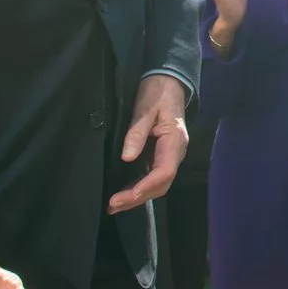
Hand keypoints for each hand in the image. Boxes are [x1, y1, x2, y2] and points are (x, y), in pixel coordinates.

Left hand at [109, 73, 187, 213]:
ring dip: (137, 197)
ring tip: (113, 205)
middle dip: (137, 198)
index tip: (125, 196)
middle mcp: (175, 153)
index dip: (145, 187)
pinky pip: (151, 177)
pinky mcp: (160, 156)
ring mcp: (169, 156)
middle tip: (112, 205)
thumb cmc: (157, 93)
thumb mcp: (144, 108)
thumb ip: (136, 132)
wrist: (168, 83)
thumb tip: (126, 157)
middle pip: (161, 184)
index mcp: (174, 141)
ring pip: (157, 185)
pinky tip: (122, 194)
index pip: (164, 172)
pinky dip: (137, 188)